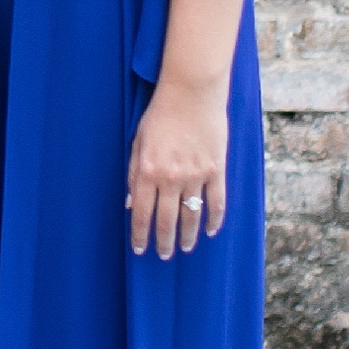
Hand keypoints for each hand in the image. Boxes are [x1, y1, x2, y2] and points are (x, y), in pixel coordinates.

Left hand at [127, 79, 226, 258]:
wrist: (190, 93)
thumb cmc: (160, 115)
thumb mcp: (138, 142)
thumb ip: (134, 174)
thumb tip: (132, 203)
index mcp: (148, 172)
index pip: (142, 214)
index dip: (140, 235)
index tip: (140, 250)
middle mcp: (171, 178)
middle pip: (167, 220)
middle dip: (164, 242)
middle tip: (164, 255)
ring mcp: (196, 175)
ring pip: (192, 215)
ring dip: (189, 235)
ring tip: (186, 247)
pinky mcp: (216, 169)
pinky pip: (217, 201)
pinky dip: (215, 219)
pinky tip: (211, 230)